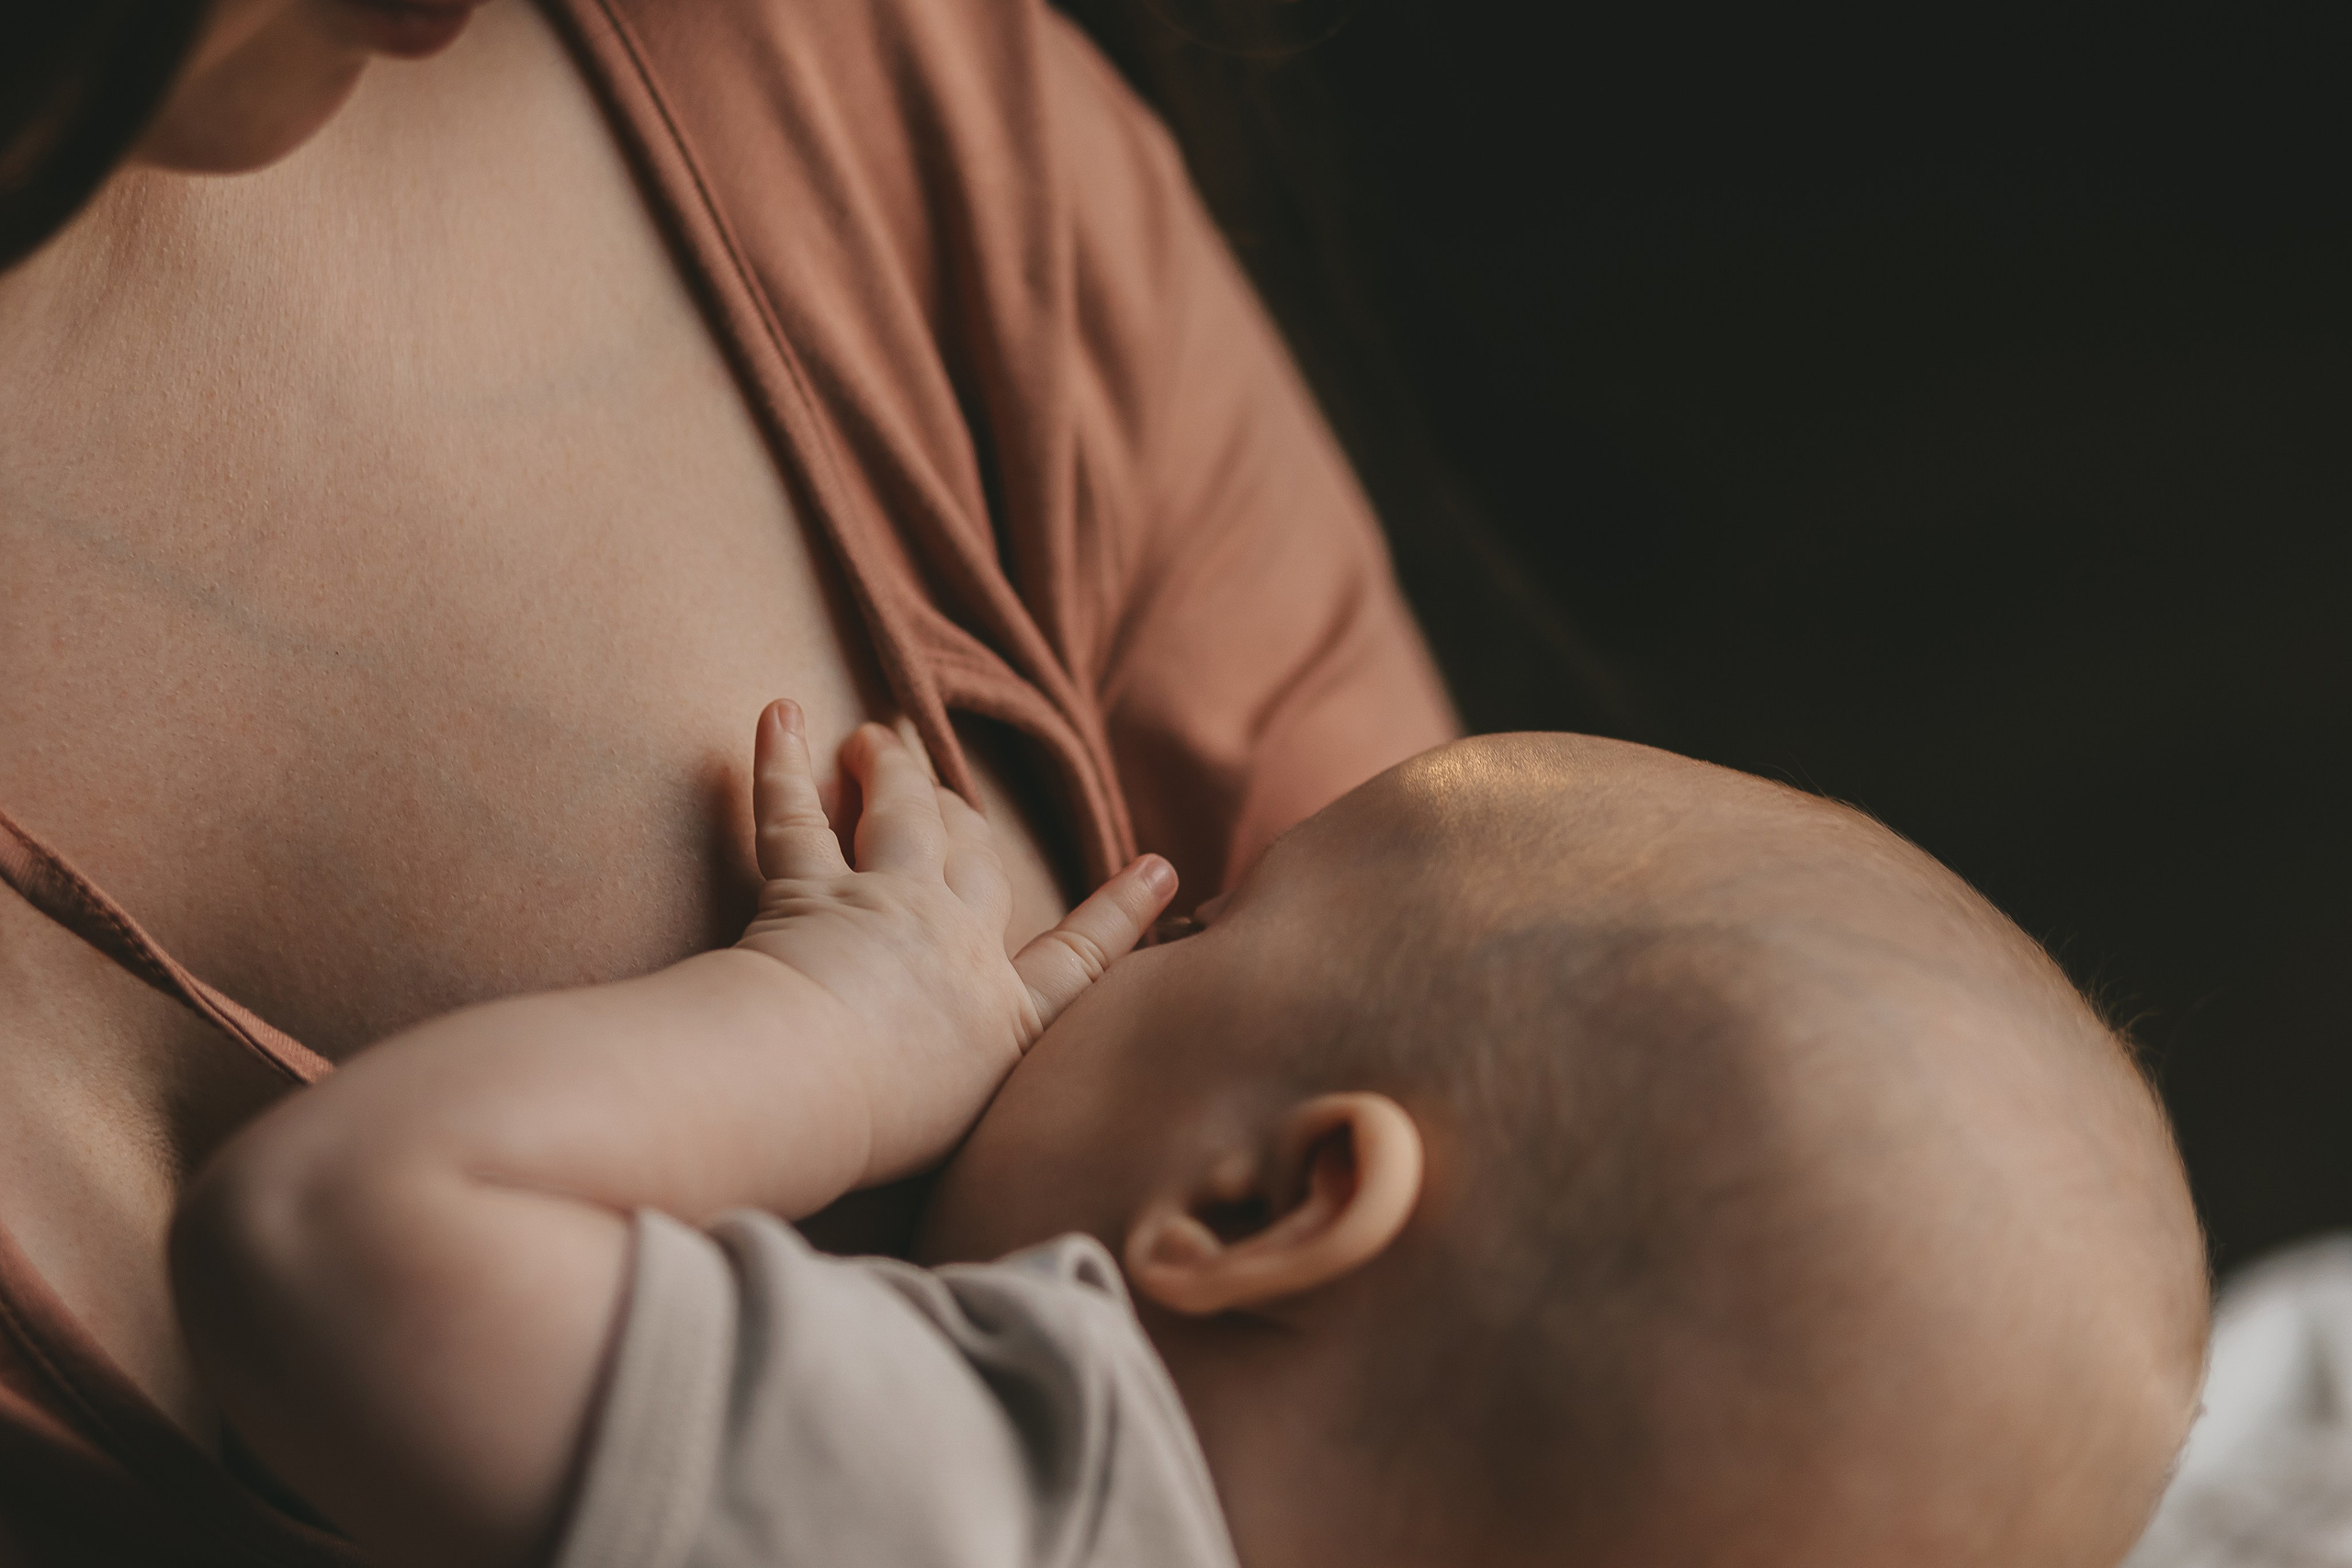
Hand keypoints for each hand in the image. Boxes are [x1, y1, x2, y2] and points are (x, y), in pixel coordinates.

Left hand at [738, 701, 1175, 1186]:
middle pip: (978, 863)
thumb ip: (978, 1118)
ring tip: (878, 735)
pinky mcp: (809, 887)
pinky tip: (777, 713)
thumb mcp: (960, 1140)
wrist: (813, 1093)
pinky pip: (791, 813)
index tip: (1157, 870)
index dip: (1119, 917)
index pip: (1076, 963)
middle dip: (966, 817)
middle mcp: (956, 947)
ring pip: (901, 815)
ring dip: (892, 768)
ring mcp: (887, 905)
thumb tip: (1016, 1216)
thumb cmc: (877, 1137)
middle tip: (948, 783)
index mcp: (1004, 1020)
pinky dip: (781, 759)